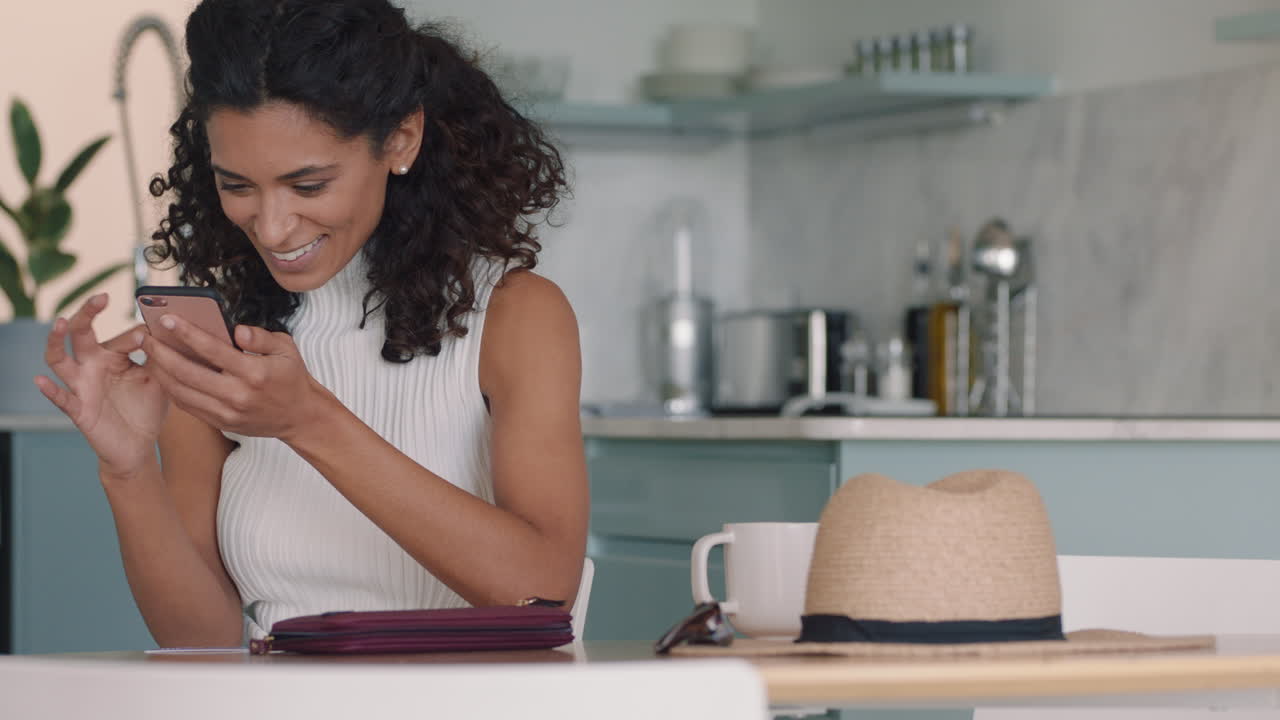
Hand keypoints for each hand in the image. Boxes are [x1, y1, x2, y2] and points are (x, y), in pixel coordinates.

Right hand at [35, 294, 168, 476]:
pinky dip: (50, 390)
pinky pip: (61, 398)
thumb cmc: (147, 407)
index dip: (137, 335)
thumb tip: (175, 328)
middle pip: (81, 333)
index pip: (120, 337)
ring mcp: (82, 386)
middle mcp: (92, 365)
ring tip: (60, 322)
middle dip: (87, 313)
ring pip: (60, 359)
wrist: (139, 445)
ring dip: (56, 340)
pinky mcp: (78, 409)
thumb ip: (163, 356)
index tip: (154, 332)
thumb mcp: (160, 379)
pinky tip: (40, 380)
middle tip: (100, 297)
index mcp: (112, 356)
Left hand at [139, 313, 329, 439]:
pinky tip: (163, 373)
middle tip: (145, 336)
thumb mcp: (286, 349)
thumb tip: (236, 330)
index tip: (166, 319)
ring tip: (149, 354)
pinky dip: (171, 389)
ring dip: (160, 372)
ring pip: (181, 392)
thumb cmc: (291, 378)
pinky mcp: (221, 423)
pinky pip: (188, 406)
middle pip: (188, 373)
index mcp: (255, 373)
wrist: (300, 418)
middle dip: (161, 353)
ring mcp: (227, 412)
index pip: (213, 350)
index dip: (186, 333)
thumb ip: (260, 337)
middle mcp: (238, 395)